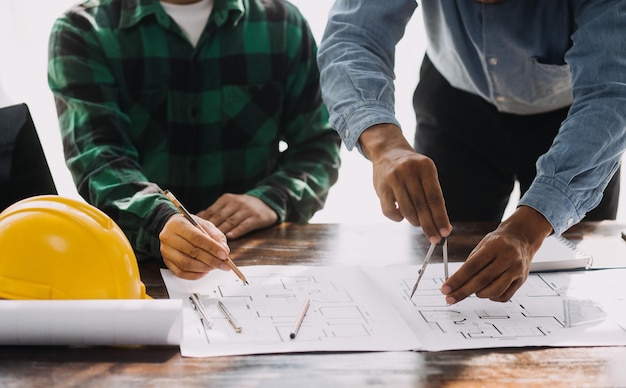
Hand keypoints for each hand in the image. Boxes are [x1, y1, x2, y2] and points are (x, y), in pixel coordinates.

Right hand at [159, 214, 230, 279]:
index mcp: (178, 224)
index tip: (224, 255)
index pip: (196, 238)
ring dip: (204, 268)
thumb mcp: (205, 225)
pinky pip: (181, 273)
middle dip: (211, 260)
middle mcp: (168, 237)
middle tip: (224, 265)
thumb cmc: (191, 226)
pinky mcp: (167, 262)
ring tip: (215, 267)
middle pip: (192, 252)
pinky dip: (195, 275)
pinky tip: (205, 271)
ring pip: (186, 264)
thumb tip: (224, 251)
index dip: (212, 248)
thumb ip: (216, 236)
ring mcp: (166, 251)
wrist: (173, 229)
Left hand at [197, 193, 277, 238]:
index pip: (211, 211)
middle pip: (220, 217)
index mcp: (226, 199)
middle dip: (210, 229)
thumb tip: (197, 216)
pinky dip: (236, 231)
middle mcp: (235, 203)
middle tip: (201, 241)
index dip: (203, 222)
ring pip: (230, 222)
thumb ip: (215, 210)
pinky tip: (230, 237)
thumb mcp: (229, 204)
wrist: (267, 203)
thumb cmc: (244, 207)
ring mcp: (246, 210)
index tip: (194, 232)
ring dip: (221, 232)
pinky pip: (244, 225)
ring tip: (213, 242)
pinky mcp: (256, 218)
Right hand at [360, 124, 451, 242]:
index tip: (445, 232)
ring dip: (415, 221)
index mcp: (425, 167)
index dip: (440, 217)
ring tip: (418, 222)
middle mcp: (409, 171)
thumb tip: (440, 225)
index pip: (435, 197)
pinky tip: (402, 215)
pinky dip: (399, 218)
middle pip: (421, 206)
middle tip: (435, 239)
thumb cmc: (412, 169)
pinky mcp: (381, 187)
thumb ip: (433, 196)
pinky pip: (390, 212)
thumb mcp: (426, 174)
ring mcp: (393, 178)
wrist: (388, 153)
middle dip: (429, 225)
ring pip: (407, 210)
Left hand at [441, 206, 552, 302]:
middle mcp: (508, 258)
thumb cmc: (498, 242)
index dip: (457, 280)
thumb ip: (470, 263)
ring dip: (478, 294)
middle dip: (462, 292)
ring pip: (493, 291)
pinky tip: (487, 291)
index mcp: (495, 246)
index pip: (472, 266)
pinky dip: (491, 297)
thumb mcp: (482, 245)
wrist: (521, 238)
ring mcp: (516, 270)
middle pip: (481, 281)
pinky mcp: (521, 281)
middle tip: (449, 298)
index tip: (445, 289)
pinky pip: (503, 296)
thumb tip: (453, 282)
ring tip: (472, 289)